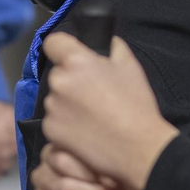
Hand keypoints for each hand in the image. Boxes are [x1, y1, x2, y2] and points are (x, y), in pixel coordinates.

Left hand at [40, 32, 177, 189]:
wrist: (138, 148)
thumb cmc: (136, 105)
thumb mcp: (132, 69)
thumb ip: (116, 48)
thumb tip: (110, 41)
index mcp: (76, 61)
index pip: (53, 43)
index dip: (61, 47)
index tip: (70, 56)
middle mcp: (59, 82)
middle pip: (57, 74)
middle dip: (70, 80)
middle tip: (92, 93)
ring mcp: (52, 108)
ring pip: (55, 98)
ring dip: (67, 103)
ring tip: (91, 116)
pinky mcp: (51, 130)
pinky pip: (53, 121)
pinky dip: (64, 124)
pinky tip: (85, 131)